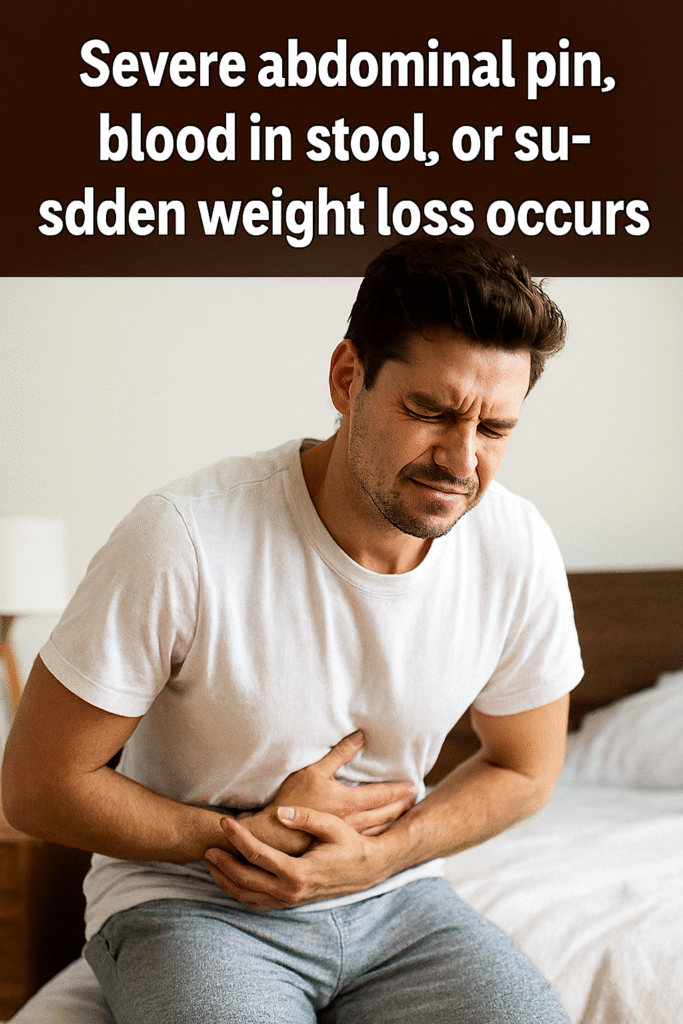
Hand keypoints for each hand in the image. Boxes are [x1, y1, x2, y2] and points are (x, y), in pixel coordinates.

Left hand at [205, 805, 392, 909]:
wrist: (367, 870)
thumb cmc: (350, 844)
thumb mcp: (332, 825)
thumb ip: (306, 819)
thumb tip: (280, 813)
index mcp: (298, 871)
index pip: (257, 855)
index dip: (237, 837)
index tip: (224, 821)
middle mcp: (291, 891)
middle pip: (245, 880)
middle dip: (223, 864)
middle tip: (206, 847)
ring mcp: (289, 900)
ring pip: (247, 896)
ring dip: (226, 881)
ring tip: (211, 863)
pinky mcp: (289, 903)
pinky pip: (257, 903)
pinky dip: (238, 892)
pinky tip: (229, 878)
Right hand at [238, 731, 415, 855]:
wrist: (273, 837)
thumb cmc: (291, 801)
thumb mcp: (314, 770)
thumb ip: (339, 753)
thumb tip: (360, 736)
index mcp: (350, 801)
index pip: (383, 795)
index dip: (399, 790)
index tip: (414, 786)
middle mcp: (353, 821)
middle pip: (386, 813)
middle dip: (402, 806)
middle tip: (415, 799)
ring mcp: (346, 837)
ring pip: (378, 828)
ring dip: (393, 821)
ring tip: (404, 815)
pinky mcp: (337, 846)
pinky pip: (366, 840)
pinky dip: (379, 834)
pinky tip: (381, 834)